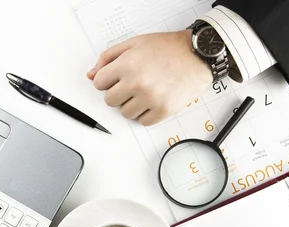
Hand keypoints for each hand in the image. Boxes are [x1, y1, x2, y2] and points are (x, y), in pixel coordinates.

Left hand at [87, 31, 212, 125]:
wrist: (197, 54)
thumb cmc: (167, 48)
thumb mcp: (134, 43)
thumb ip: (109, 57)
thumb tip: (91, 75)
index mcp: (127, 64)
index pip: (99, 84)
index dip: (107, 81)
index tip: (117, 79)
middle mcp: (137, 82)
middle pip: (110, 101)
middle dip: (118, 93)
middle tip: (133, 85)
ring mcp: (150, 98)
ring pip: (125, 113)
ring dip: (132, 105)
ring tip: (146, 92)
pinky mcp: (163, 110)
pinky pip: (143, 122)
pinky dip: (146, 114)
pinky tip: (154, 101)